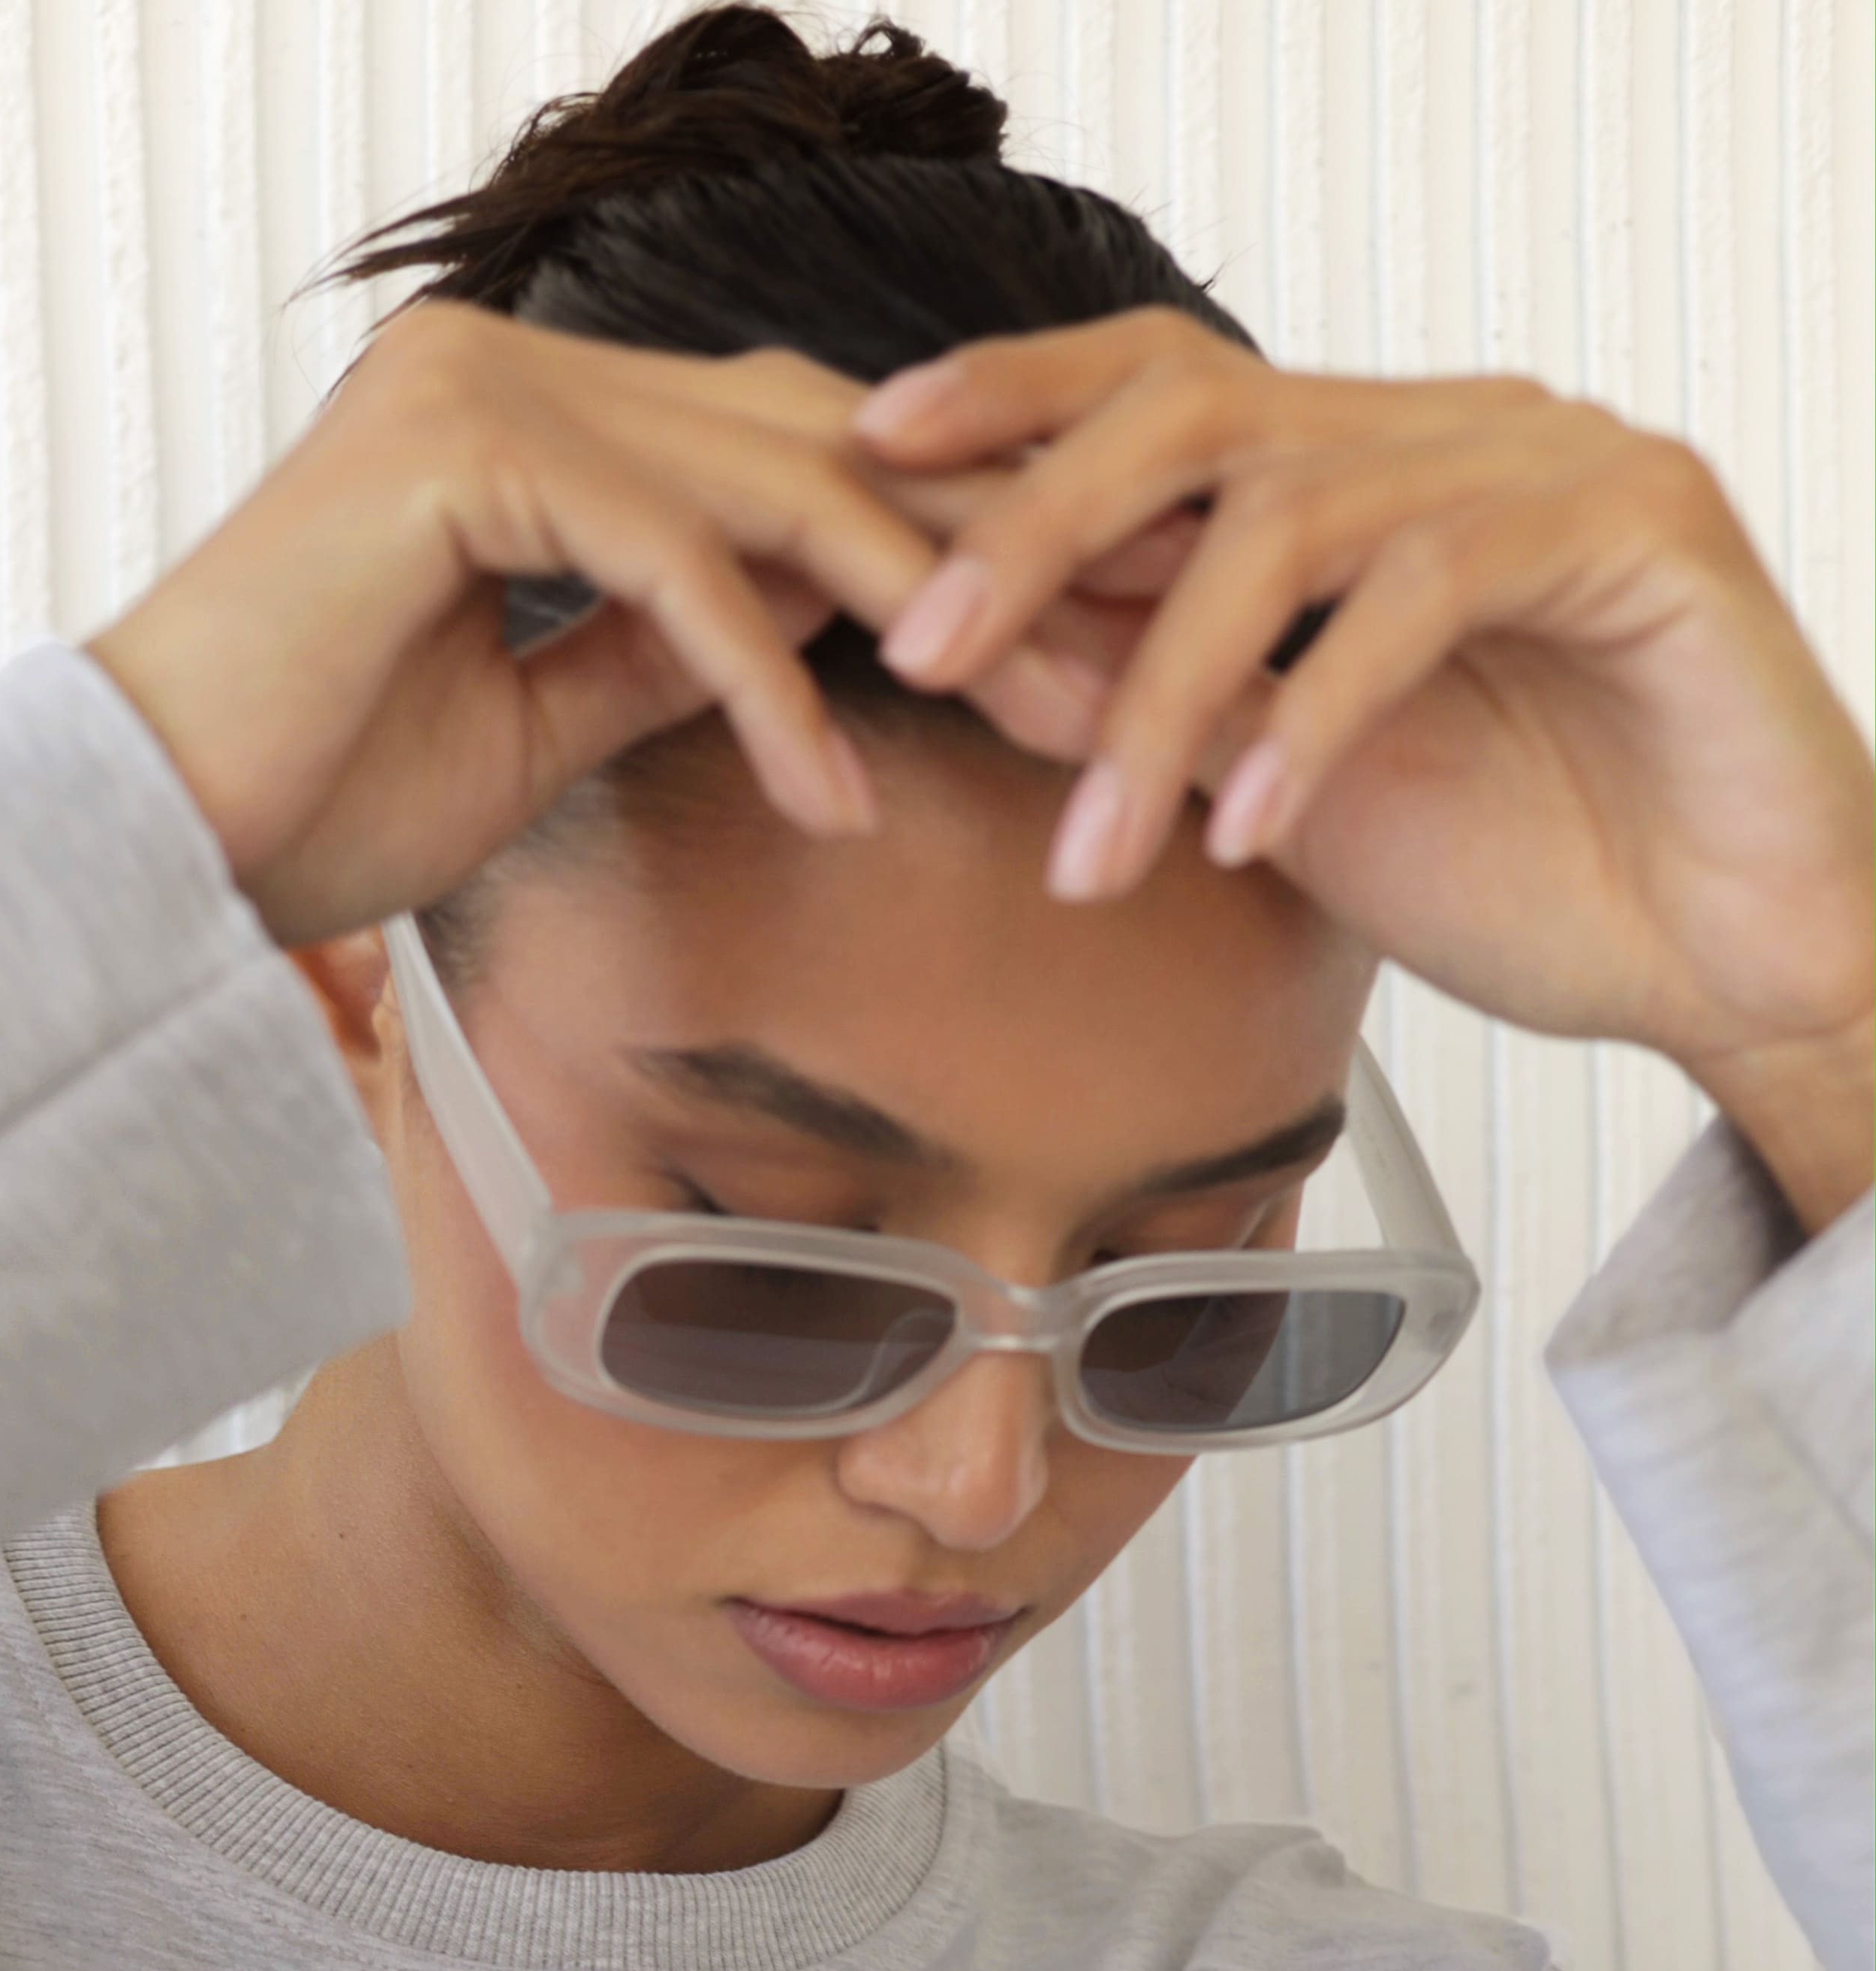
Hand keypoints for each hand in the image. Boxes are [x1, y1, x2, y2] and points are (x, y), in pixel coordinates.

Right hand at [81, 297, 1107, 954]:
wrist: (141, 849)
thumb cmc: (308, 803)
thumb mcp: (535, 726)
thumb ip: (660, 655)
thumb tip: (801, 638)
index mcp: (530, 413)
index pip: (779, 455)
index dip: (937, 548)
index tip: (1069, 657)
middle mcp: (510, 364)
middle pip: (803, 446)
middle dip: (974, 567)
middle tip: (1118, 684)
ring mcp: (476, 389)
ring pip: (758, 484)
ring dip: (913, 615)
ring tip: (1032, 728)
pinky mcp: (450, 456)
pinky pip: (662, 567)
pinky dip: (761, 683)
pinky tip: (836, 793)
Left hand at [847, 312, 1875, 1223]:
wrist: (1731, 955)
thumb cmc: (1532, 872)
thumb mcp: (1286, 797)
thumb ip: (1163, 711)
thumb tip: (986, 657)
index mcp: (1367, 471)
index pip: (1160, 387)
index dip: (1012, 404)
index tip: (868, 461)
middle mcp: (1452, 433)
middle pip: (1196, 414)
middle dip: (1035, 524)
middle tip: (919, 647)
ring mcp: (1551, 464)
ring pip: (1291, 516)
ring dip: (1159, 694)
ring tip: (1090, 853)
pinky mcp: (1637, 527)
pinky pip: (1425, 590)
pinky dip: (1313, 717)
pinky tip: (1247, 833)